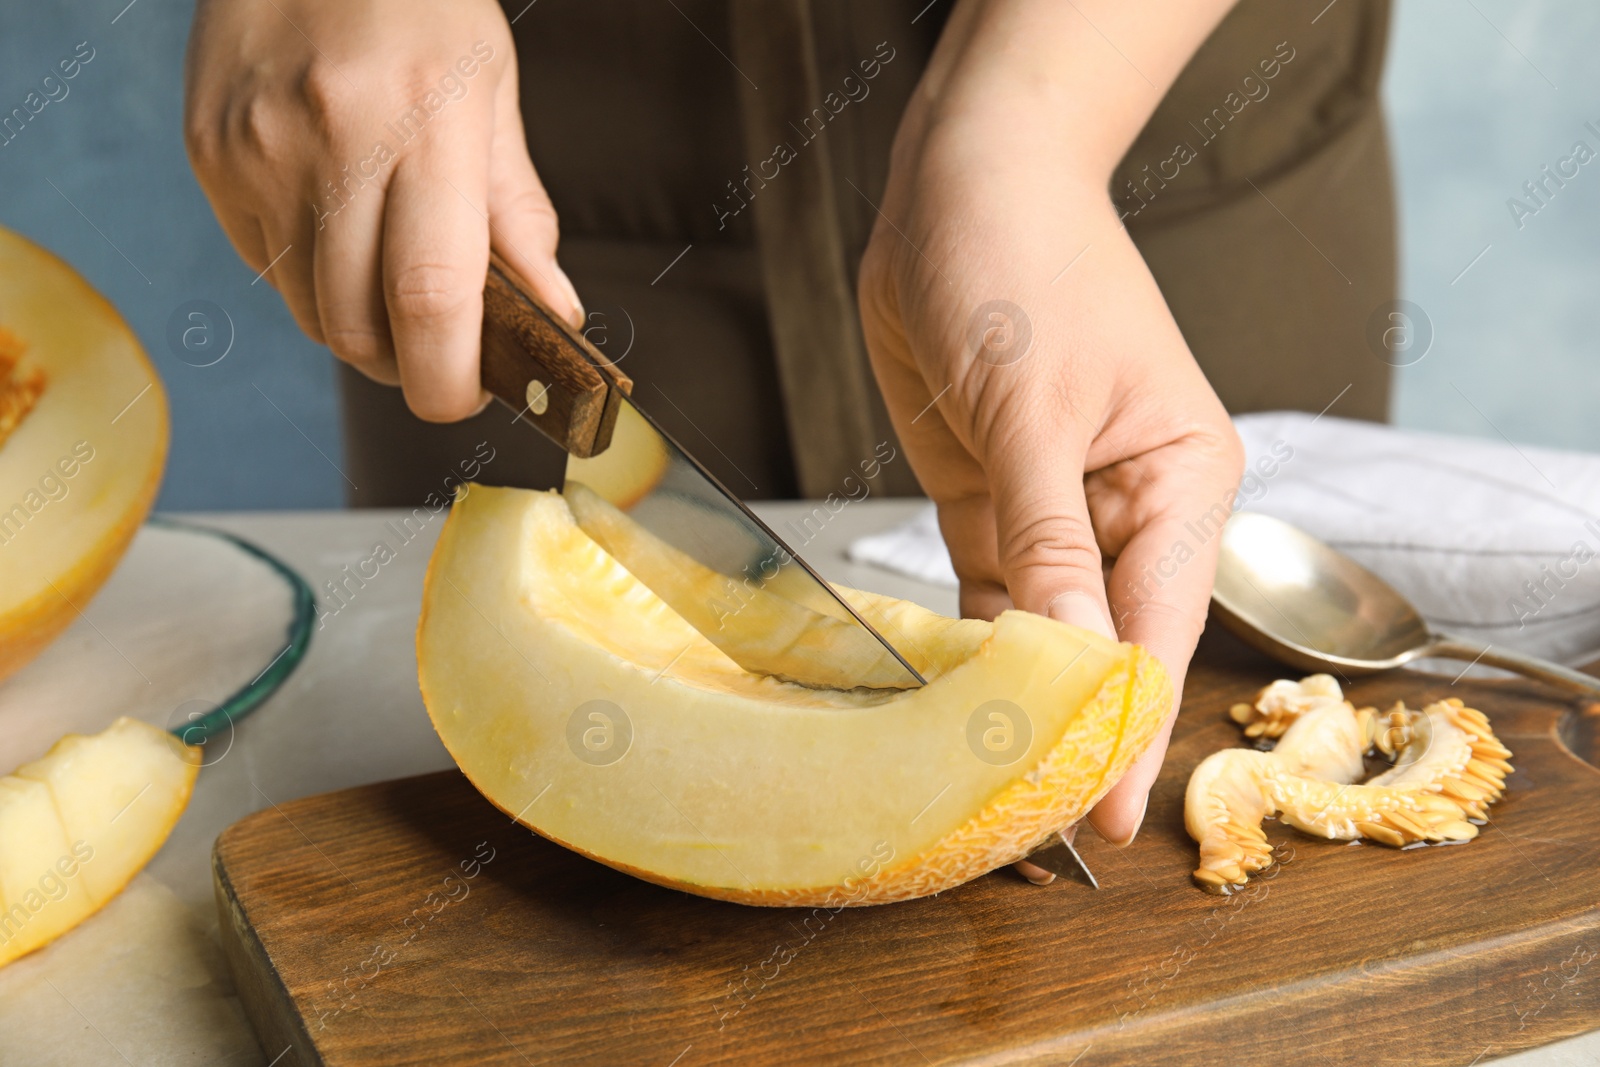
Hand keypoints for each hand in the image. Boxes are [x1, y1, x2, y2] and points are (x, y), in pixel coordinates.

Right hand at [184, 0, 581, 420]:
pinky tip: (336, 226)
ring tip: (391, 282)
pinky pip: (265, 265)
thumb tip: (553, 312)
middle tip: (439, 355)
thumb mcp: (492, 90)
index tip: (467, 399)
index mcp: (425, 122)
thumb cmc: (416, 2)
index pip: (431, 298)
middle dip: (406, 366)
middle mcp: (333, 139)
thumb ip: (519, 212)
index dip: (449, 378)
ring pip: (308, 310)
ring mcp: (258, 151)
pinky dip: (309, 278)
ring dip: (358, 328)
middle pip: (359, 326)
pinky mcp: (209, 156)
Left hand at [858, 0, 1243, 868]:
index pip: (1157, 630)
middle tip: (1027, 826)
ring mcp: (1057, 512)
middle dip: (1071, 726)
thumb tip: (1072, 660)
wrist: (962, 186)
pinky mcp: (992, 504)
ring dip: (1013, 697)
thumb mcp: (1034, 407)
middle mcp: (1129, 510)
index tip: (1105, 818)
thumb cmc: (1024, 262)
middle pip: (1106, 644)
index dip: (1130, 728)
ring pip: (1042, 630)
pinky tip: (943, 699)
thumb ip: (1048, 539)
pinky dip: (966, 645)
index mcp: (1180, 484)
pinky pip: (985, 594)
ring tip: (980, 784)